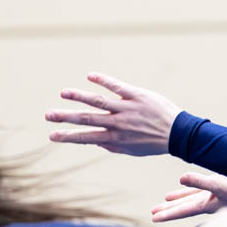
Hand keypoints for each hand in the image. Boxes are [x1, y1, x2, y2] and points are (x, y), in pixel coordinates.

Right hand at [46, 74, 180, 155]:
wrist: (178, 134)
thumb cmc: (153, 143)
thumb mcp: (131, 150)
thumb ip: (111, 146)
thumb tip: (94, 142)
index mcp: (115, 138)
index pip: (86, 137)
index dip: (68, 137)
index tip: (51, 136)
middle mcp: (118, 124)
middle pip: (87, 119)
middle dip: (65, 118)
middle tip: (47, 115)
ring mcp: (126, 109)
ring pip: (98, 101)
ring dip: (79, 97)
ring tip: (63, 94)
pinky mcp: (136, 95)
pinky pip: (117, 86)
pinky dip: (103, 80)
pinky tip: (89, 76)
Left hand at [152, 169, 226, 222]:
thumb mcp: (222, 184)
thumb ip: (201, 182)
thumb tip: (181, 178)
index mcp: (208, 205)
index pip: (183, 211)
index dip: (168, 213)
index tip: (154, 218)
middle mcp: (210, 202)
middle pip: (184, 206)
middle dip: (169, 209)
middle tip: (153, 215)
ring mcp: (216, 194)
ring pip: (192, 197)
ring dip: (178, 199)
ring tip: (164, 201)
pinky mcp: (222, 186)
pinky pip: (202, 188)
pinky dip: (191, 188)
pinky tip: (184, 184)